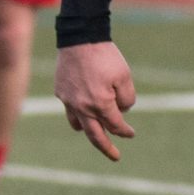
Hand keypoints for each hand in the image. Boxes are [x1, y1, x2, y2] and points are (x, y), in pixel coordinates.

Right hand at [56, 41, 137, 160]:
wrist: (80, 37)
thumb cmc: (105, 57)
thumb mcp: (125, 77)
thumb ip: (127, 98)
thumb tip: (122, 111)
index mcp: (100, 104)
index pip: (115, 126)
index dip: (125, 131)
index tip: (131, 134)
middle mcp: (82, 107)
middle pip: (95, 136)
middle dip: (106, 148)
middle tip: (115, 157)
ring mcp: (69, 101)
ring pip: (78, 125)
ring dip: (89, 131)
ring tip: (97, 132)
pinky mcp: (61, 91)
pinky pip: (70, 110)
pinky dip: (78, 115)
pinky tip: (84, 110)